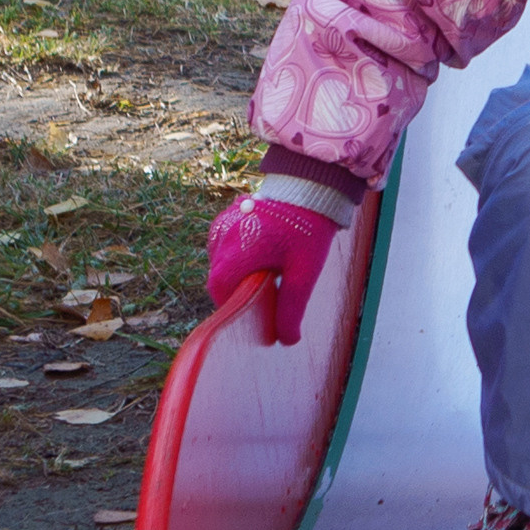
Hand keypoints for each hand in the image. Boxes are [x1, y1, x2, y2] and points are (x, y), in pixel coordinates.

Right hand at [205, 194, 338, 348]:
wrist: (309, 189)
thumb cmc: (307, 230)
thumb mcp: (303, 273)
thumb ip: (291, 308)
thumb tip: (285, 341)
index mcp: (237, 252)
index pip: (220, 291)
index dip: (233, 306)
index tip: (253, 311)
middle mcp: (222, 238)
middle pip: (219, 278)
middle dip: (238, 290)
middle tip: (266, 291)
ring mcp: (220, 225)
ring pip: (220, 263)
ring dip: (237, 273)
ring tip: (267, 269)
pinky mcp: (224, 218)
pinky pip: (223, 247)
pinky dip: (236, 257)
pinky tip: (260, 254)